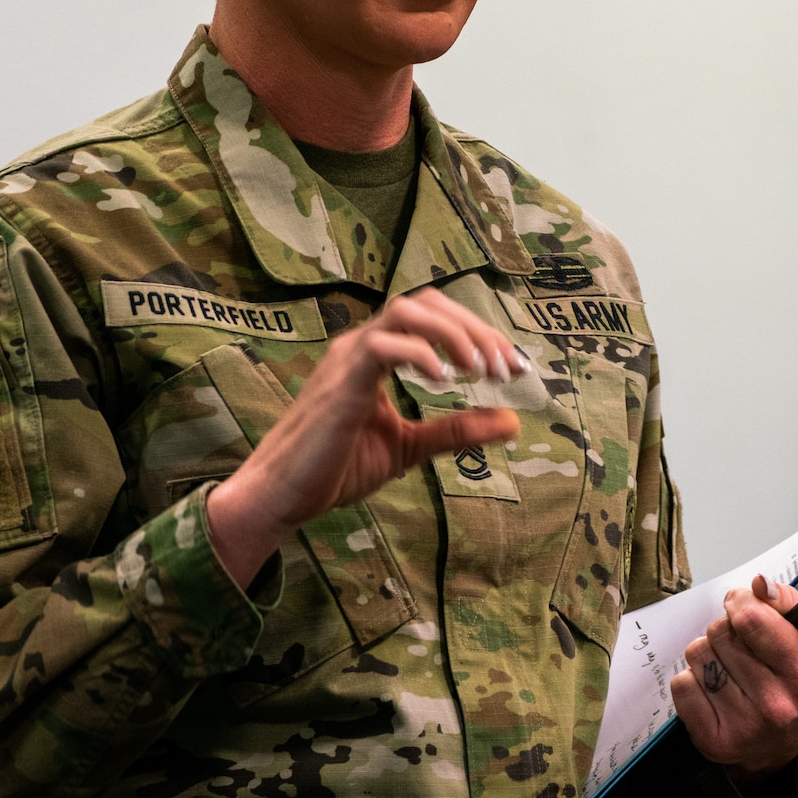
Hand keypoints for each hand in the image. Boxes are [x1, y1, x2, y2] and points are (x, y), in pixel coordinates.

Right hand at [207, 290, 524, 585]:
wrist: (283, 495)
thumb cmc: (336, 467)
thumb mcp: (411, 446)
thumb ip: (457, 429)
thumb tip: (512, 421)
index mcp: (378, 352)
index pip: (436, 315)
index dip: (480, 332)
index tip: (515, 368)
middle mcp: (363, 344)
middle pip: (428, 302)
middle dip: (476, 329)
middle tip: (506, 369)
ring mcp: (349, 358)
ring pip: (407, 311)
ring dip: (454, 334)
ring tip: (481, 370)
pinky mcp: (341, 382)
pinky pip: (383, 345)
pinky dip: (420, 354)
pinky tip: (445, 381)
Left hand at [672, 575, 797, 784]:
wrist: (785, 745)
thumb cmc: (797, 681)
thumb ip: (789, 603)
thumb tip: (759, 584)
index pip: (753, 620)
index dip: (741, 602)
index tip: (741, 604)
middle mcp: (776, 704)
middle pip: (720, 632)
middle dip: (726, 627)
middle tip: (740, 643)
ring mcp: (743, 725)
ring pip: (698, 654)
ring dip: (709, 652)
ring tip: (729, 667)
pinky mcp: (713, 740)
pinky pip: (681, 684)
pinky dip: (692, 679)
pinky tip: (714, 689)